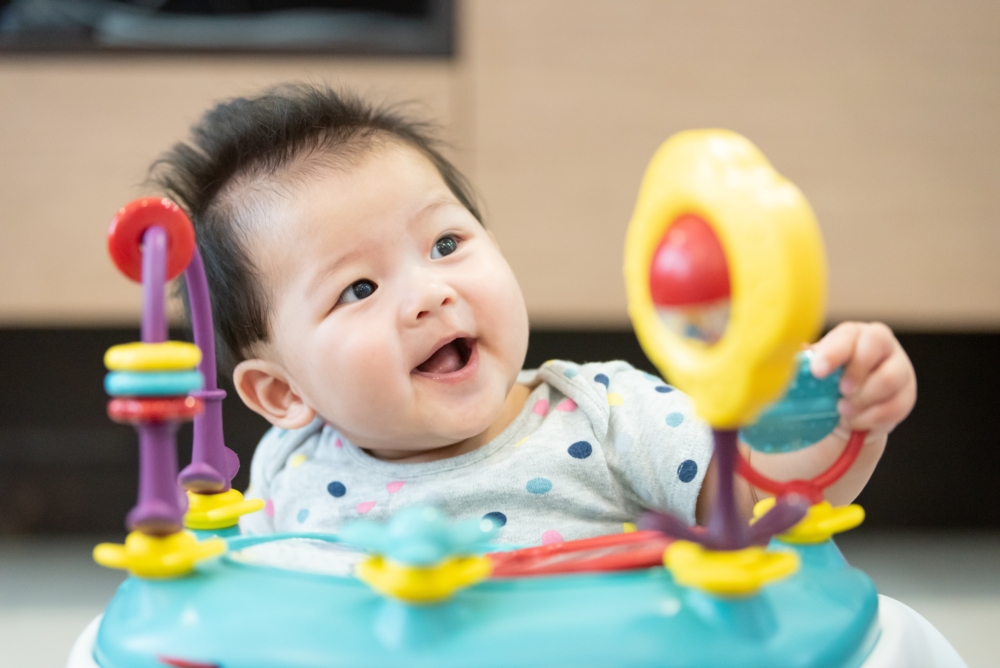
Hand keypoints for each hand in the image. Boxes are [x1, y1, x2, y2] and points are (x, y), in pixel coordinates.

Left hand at [809, 322, 916, 438]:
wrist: (844, 412)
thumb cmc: (824, 383)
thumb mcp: (811, 372)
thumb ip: (802, 365)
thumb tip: (785, 362)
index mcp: (852, 334)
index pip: (848, 334)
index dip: (834, 352)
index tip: (817, 372)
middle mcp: (880, 345)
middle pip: (876, 344)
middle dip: (856, 370)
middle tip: (840, 391)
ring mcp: (898, 368)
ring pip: (890, 378)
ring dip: (863, 398)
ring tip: (842, 409)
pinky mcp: (906, 396)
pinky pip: (896, 406)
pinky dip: (872, 418)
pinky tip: (854, 421)